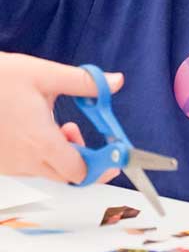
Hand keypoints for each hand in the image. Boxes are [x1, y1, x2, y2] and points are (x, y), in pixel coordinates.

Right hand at [0, 52, 123, 183]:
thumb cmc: (0, 79)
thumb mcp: (46, 74)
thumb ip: (85, 83)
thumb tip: (115, 83)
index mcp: (41, 142)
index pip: (80, 172)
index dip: (100, 164)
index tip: (111, 152)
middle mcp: (26, 161)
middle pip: (67, 176)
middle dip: (82, 157)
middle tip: (75, 130)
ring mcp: (11, 166)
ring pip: (48, 172)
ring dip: (61, 154)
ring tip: (55, 125)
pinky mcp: (1, 164)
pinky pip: (30, 168)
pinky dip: (41, 154)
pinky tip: (35, 129)